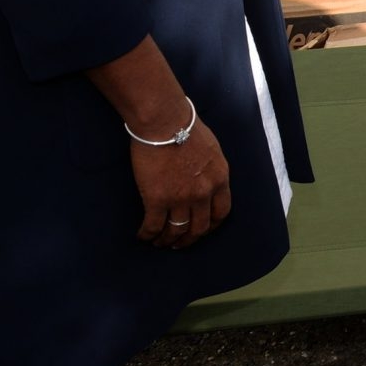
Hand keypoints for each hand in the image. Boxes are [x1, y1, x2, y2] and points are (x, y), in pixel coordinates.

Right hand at [131, 117, 231, 248]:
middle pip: (199, 228)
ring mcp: (180, 198)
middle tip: (179, 243)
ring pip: (176, 231)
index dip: (211, 226)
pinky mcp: (157, 199)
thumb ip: (211, 170)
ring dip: (167, 240)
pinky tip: (143, 236)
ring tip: (159, 243)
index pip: (221, 212)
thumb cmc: (186, 128)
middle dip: (188, 240)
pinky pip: (153, 226)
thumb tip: (204, 181)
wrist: (165, 122)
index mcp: (220, 179)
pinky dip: (148, 235)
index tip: (203, 230)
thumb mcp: (212, 150)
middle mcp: (203, 192)